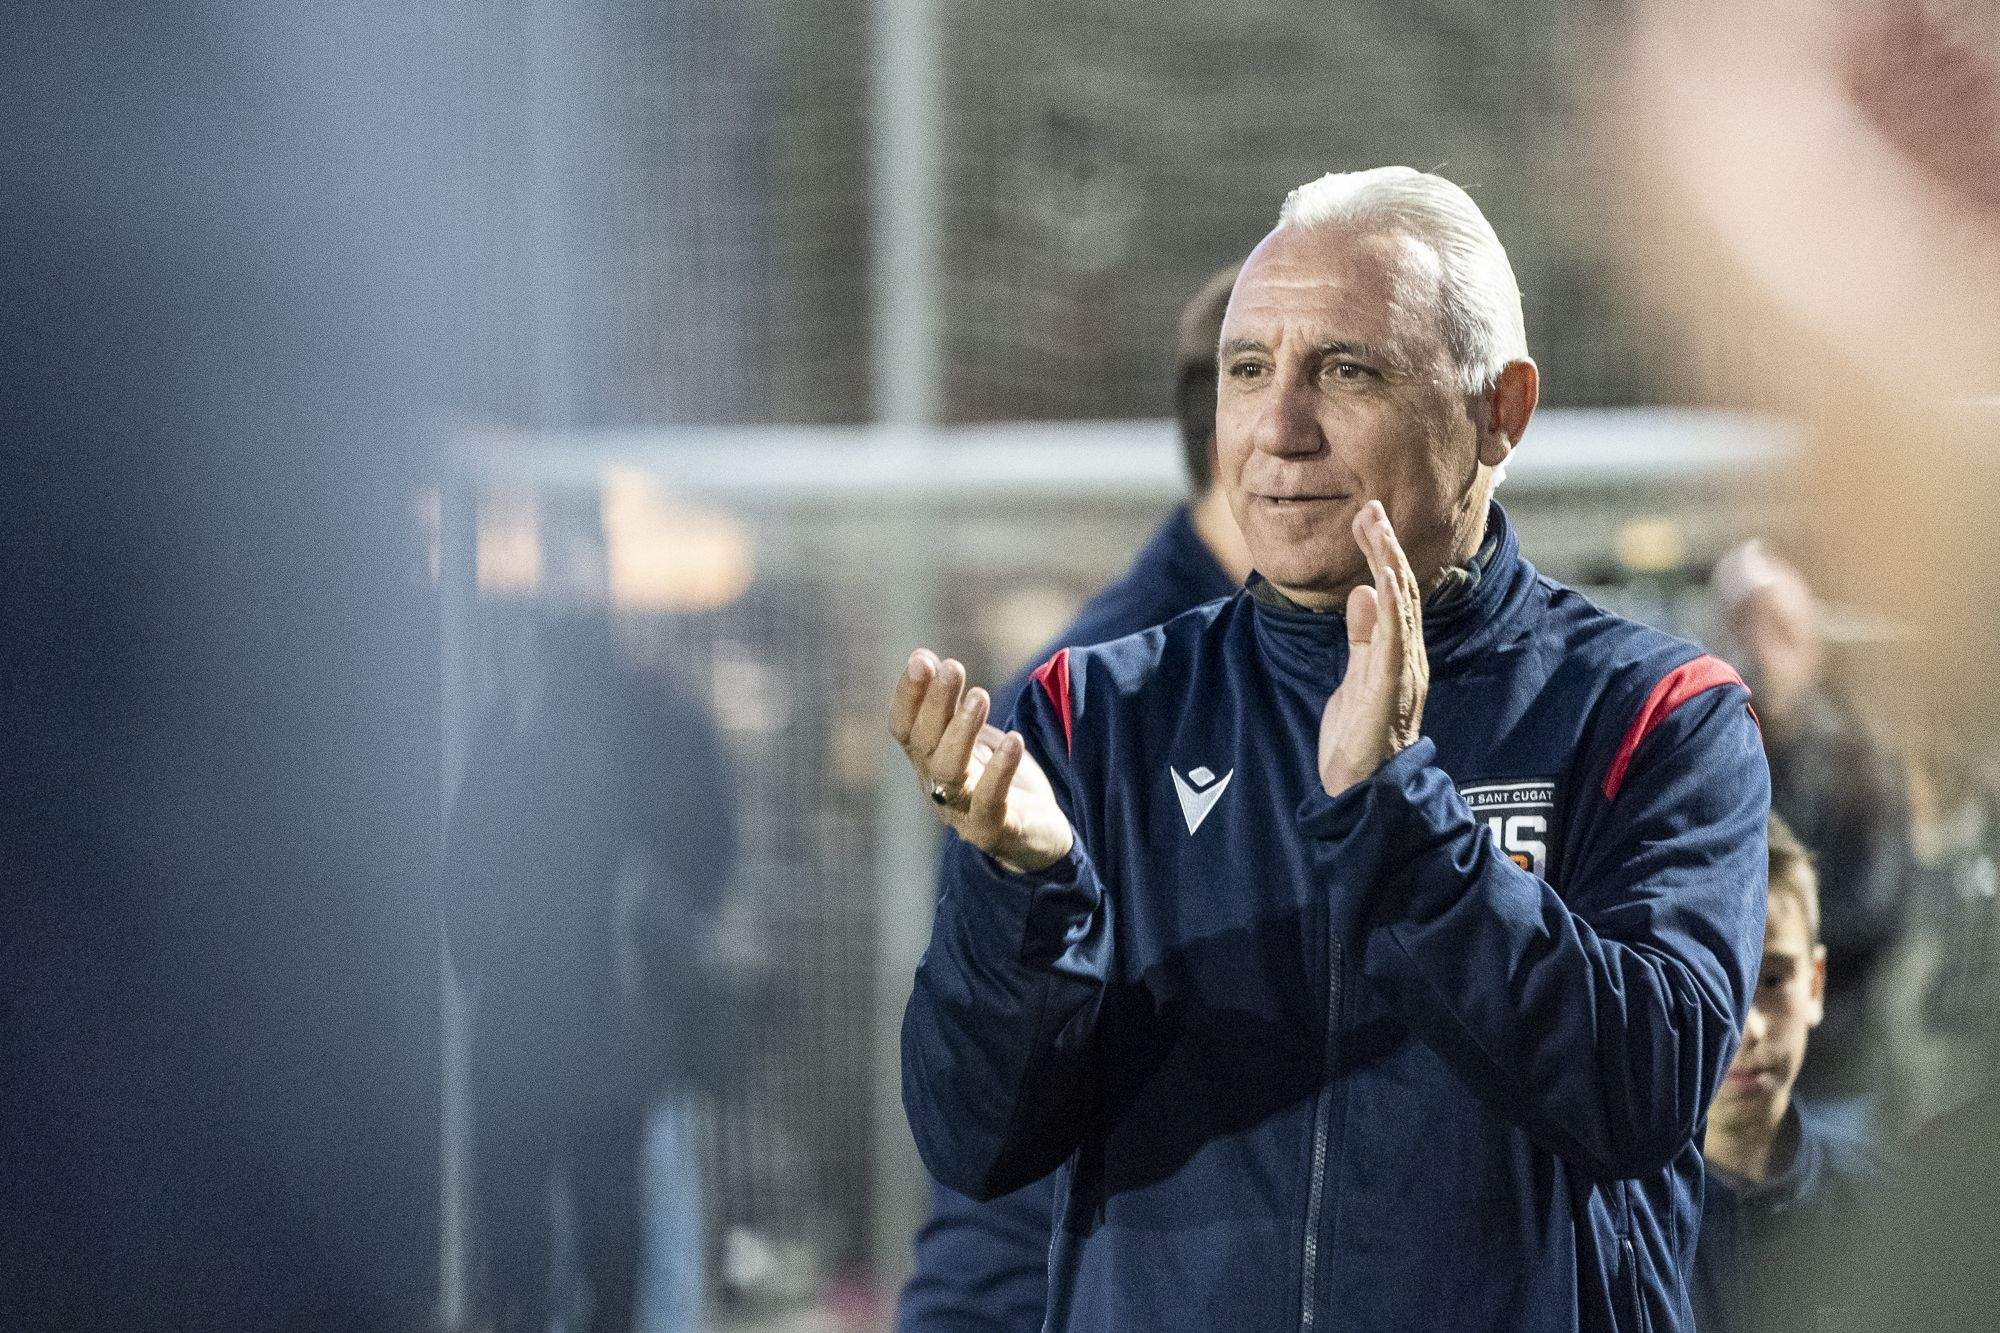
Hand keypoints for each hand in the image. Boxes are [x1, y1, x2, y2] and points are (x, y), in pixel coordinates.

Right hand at [890, 650, 1074, 874]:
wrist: (1037, 838)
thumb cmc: (1000, 781)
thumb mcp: (974, 738)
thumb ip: (952, 705)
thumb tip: (927, 657)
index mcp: (927, 763)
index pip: (904, 728)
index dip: (908, 695)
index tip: (922, 658)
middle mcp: (936, 787)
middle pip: (924, 744)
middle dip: (936, 703)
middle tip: (952, 668)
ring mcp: (962, 812)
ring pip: (948, 772)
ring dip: (961, 731)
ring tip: (979, 696)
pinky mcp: (995, 830)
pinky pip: (991, 803)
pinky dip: (1000, 770)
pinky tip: (1014, 739)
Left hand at [1318, 501, 1429, 796]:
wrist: (1362, 795)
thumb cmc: (1360, 740)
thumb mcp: (1356, 679)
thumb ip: (1362, 639)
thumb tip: (1362, 593)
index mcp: (1398, 655)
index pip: (1396, 595)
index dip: (1384, 553)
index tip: (1369, 516)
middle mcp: (1408, 661)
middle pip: (1403, 594)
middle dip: (1387, 549)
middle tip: (1371, 508)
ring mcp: (1402, 678)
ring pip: (1401, 614)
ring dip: (1389, 569)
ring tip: (1376, 532)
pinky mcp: (1387, 698)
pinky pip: (1391, 651)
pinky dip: (1388, 618)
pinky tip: (1380, 588)